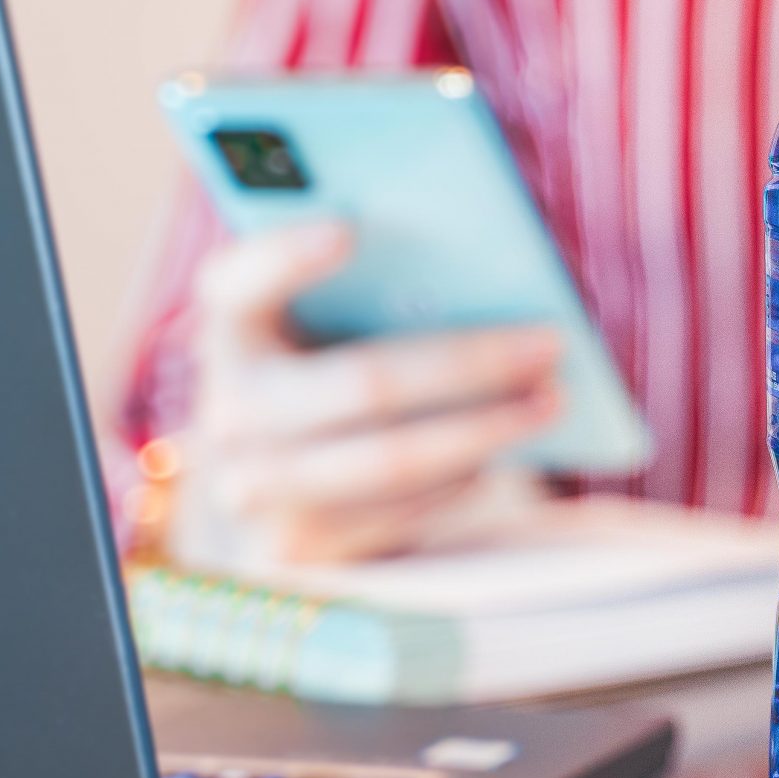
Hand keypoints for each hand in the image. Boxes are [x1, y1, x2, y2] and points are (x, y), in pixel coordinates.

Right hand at [186, 222, 562, 562]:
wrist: (279, 477)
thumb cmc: (327, 362)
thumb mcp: (325, 316)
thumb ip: (371, 285)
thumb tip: (477, 272)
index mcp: (229, 326)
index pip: (239, 281)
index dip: (287, 256)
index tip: (349, 229)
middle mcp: (227, 410)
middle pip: (367, 382)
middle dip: (471, 362)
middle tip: (549, 343)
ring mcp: (253, 487)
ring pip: (394, 459)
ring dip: (486, 429)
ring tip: (551, 400)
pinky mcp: (293, 547)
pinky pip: (398, 512)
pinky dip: (461, 479)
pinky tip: (505, 451)